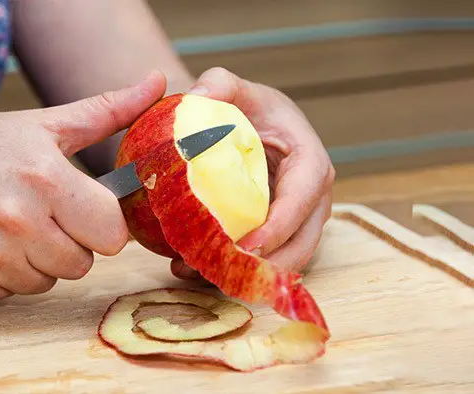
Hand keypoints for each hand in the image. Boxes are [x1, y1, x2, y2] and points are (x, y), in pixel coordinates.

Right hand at [0, 71, 166, 300]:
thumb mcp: (40, 125)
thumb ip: (106, 111)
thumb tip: (157, 85)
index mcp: (45, 179)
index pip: (112, 235)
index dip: (102, 224)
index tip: (84, 211)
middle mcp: (18, 221)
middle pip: (82, 264)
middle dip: (70, 244)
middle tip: (41, 216)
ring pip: (47, 282)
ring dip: (37, 261)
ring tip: (10, 228)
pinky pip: (12, 295)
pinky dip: (5, 276)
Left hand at [171, 67, 334, 280]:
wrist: (243, 124)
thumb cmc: (244, 106)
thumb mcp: (233, 87)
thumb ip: (218, 83)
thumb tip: (199, 97)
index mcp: (309, 160)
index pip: (304, 196)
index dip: (281, 224)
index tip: (249, 244)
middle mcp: (312, 198)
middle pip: (302, 242)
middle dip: (265, 265)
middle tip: (218, 272)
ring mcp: (297, 221)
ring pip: (283, 261)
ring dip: (244, 276)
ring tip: (192, 272)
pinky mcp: (278, 236)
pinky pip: (262, 261)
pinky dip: (231, 272)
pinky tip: (188, 270)